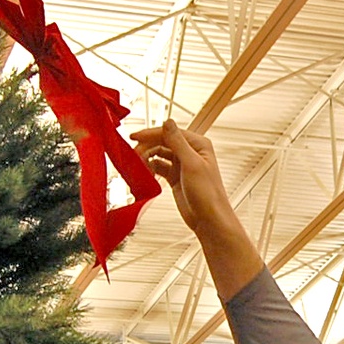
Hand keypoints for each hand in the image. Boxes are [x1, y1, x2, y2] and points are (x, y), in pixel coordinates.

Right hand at [130, 120, 236, 237]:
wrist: (209, 220)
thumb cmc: (208, 195)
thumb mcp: (192, 164)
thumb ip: (178, 142)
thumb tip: (168, 123)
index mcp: (198, 145)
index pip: (170, 132)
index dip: (151, 133)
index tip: (135, 136)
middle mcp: (190, 153)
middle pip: (162, 142)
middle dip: (147, 147)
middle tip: (134, 154)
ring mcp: (182, 165)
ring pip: (159, 154)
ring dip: (147, 157)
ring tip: (137, 164)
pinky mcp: (175, 178)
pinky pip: (159, 168)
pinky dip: (150, 169)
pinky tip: (144, 173)